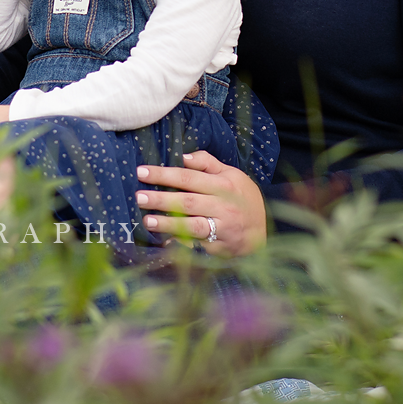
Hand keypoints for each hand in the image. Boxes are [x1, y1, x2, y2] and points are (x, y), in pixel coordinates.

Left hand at [134, 151, 267, 256]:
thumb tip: (183, 156)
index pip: (189, 177)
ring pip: (192, 225)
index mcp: (224, 184)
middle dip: (161, 198)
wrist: (264, 231)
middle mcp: (223, 206)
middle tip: (138, 197)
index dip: (165, 174)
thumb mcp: (232, 175)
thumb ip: (208, 163)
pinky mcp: (220, 247)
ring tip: (146, 220)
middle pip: (187, 201)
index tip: (142, 172)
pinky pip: (198, 246)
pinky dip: (181, 245)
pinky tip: (164, 243)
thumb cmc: (242, 198)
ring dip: (168, 223)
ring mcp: (222, 228)